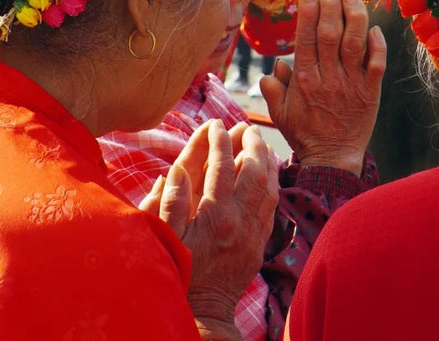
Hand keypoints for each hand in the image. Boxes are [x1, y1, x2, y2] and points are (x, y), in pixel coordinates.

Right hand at [141, 120, 277, 333]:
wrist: (204, 312)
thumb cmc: (179, 273)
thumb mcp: (165, 237)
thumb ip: (170, 201)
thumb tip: (175, 168)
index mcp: (215, 215)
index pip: (221, 166)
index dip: (218, 141)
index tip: (215, 124)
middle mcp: (239, 220)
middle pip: (253, 170)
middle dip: (251, 143)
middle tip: (246, 126)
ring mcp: (254, 232)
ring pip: (269, 186)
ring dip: (266, 161)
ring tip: (261, 143)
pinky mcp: (261, 244)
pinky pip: (272, 206)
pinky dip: (272, 184)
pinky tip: (269, 174)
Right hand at [261, 0, 386, 175]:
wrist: (333, 160)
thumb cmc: (304, 133)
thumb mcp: (279, 112)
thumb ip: (274, 85)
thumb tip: (278, 63)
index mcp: (303, 79)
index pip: (306, 37)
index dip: (308, 12)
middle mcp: (328, 78)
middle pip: (330, 33)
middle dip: (330, 4)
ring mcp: (351, 84)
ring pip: (355, 42)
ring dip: (354, 14)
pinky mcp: (371, 92)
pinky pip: (377, 63)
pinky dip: (377, 43)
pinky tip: (374, 26)